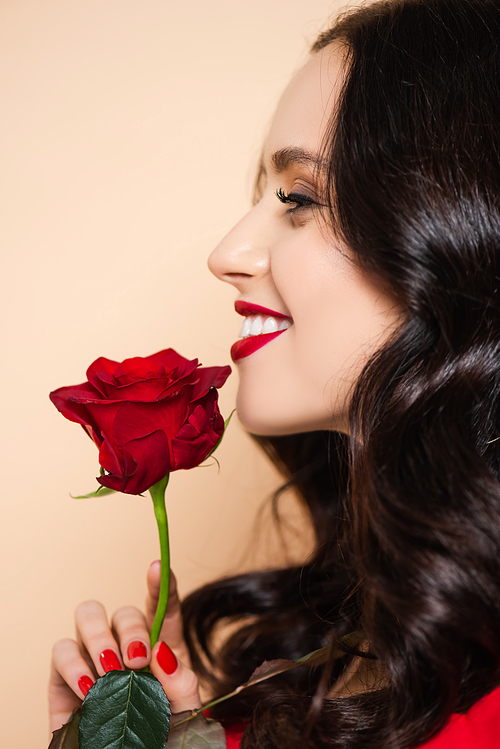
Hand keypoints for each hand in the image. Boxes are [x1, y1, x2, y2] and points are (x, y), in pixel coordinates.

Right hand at [49, 562, 200, 732]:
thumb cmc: (162, 740)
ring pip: (88, 615)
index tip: (157, 567)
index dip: (161, 585)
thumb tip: (164, 651)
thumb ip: (182, 684)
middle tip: (137, 660)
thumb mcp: (183, 714)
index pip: (162, 607)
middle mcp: (125, 648)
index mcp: (161, 649)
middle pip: (123, 611)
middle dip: (130, 628)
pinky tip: (90, 688)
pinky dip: (75, 664)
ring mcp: (92, 660)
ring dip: (99, 637)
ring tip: (112, 672)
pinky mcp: (63, 679)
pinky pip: (62, 651)